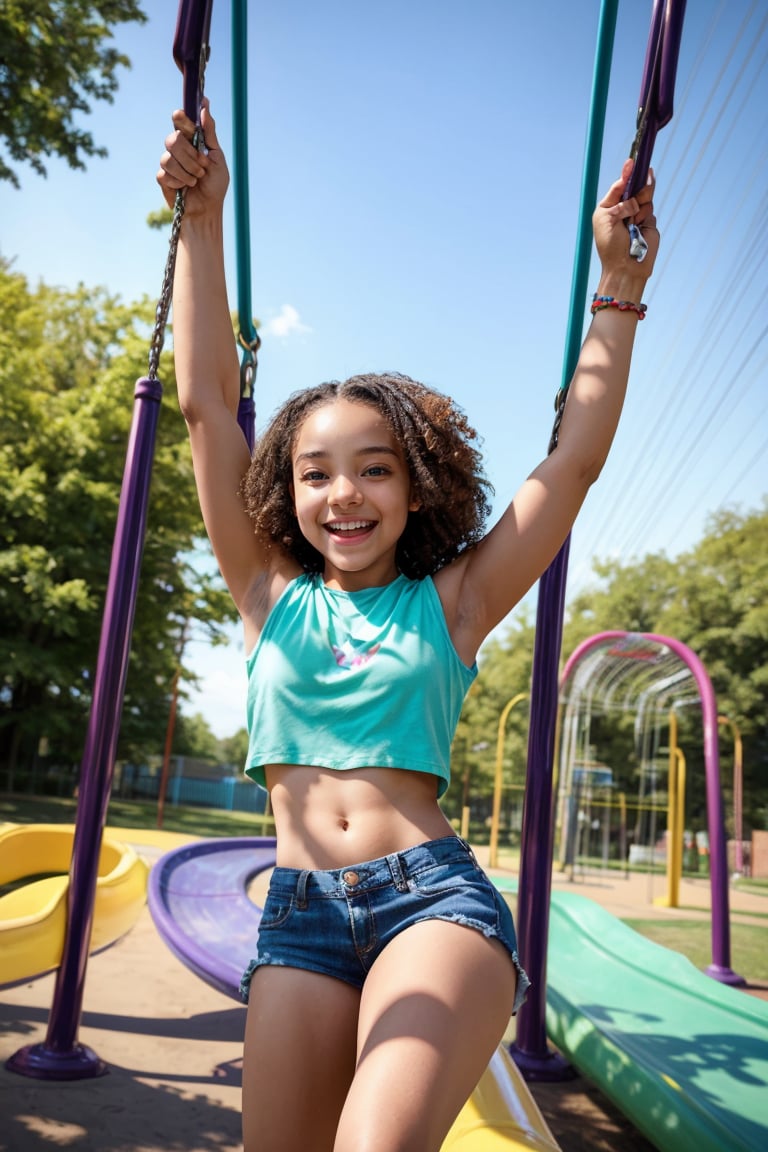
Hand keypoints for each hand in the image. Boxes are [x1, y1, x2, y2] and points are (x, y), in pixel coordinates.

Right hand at [156, 99, 228, 215]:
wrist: (208, 209)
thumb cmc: (215, 185)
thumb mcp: (217, 157)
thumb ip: (210, 132)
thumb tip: (205, 106)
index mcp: (191, 140)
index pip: (180, 121)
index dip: (180, 118)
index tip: (183, 116)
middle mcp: (178, 149)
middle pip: (172, 139)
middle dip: (190, 156)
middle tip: (202, 168)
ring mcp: (169, 162)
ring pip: (168, 158)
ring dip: (187, 171)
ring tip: (196, 180)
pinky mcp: (163, 177)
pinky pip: (165, 173)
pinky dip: (179, 182)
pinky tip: (184, 188)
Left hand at [593, 159, 658, 289]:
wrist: (625, 267)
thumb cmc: (610, 246)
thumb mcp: (606, 220)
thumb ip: (619, 203)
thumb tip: (636, 198)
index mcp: (608, 208)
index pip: (619, 186)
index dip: (626, 175)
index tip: (631, 163)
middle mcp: (624, 209)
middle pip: (635, 187)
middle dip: (637, 187)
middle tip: (636, 192)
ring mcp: (638, 215)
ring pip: (645, 197)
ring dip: (640, 205)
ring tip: (633, 222)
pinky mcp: (649, 222)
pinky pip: (650, 210)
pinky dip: (645, 216)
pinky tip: (639, 229)